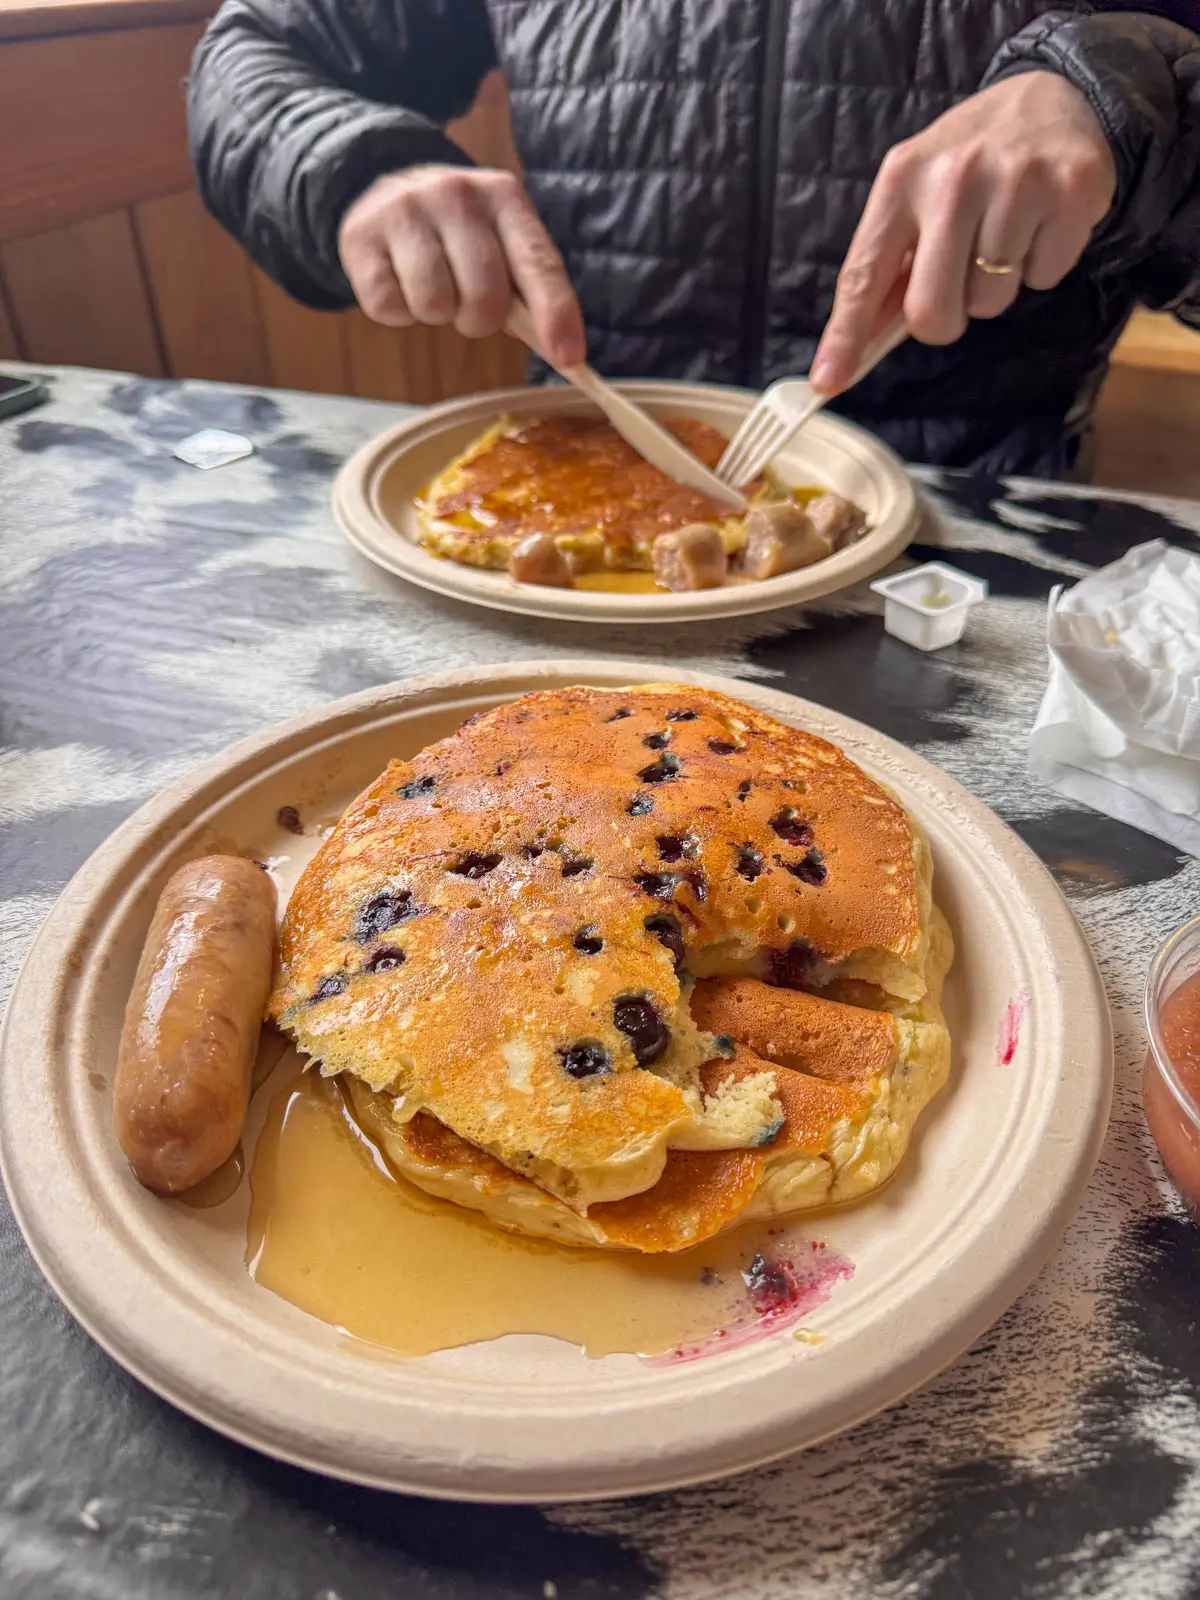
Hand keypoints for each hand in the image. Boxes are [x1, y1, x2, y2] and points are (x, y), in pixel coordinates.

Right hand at [339, 165, 585, 366]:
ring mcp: (405, 208)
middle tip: (466, 305)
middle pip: (484, 296)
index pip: (538, 263)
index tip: (569, 358)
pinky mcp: (361, 235)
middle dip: (479, 320)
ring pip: (434, 304)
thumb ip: (527, 289)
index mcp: (504, 197)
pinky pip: (389, 308)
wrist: (385, 189)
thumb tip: (559, 349)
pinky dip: (397, 312)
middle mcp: (456, 193)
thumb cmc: (459, 235)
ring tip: (433, 287)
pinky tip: (399, 282)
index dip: (555, 314)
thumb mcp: (500, 243)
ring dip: (436, 315)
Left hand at [811, 72, 1116, 394]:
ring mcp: (1016, 182)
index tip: (827, 382)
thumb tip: (858, 347)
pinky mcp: (1069, 193)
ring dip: (997, 283)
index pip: (864, 275)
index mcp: (902, 178)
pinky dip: (1041, 264)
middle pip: (933, 311)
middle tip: (960, 277)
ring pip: (991, 301)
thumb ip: (890, 264)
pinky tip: (1040, 221)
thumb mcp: (917, 191)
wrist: (1055, 96)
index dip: (845, 336)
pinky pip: (1043, 279)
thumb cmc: (972, 160)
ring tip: (1006, 231)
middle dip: (946, 316)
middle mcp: (954, 178)